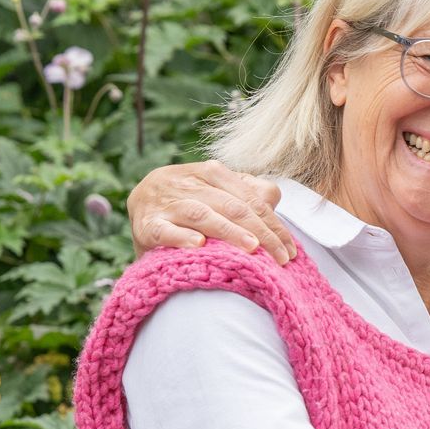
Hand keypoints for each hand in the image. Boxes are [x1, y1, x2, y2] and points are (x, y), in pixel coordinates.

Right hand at [127, 161, 297, 262]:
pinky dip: (180, 237)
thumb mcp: (218, 190)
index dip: (273, 224)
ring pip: (201, 214)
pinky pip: (164, 230)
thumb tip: (273, 196)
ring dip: (227, 230)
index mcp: (211, 172)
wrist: (139, 202)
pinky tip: (198, 245)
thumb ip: (246, 191)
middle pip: (231, 206)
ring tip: (251, 247)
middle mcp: (188, 182)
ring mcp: (166, 203)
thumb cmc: (189, 200)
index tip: (290, 250)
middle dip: (261, 231)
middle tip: (280, 256)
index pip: (250, 198)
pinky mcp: (145, 224)